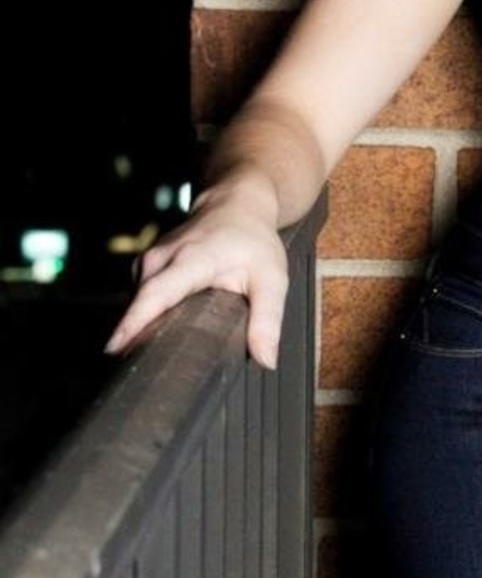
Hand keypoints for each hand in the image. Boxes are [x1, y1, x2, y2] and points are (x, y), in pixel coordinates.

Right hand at [103, 184, 288, 370]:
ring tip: (157, 353)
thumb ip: (267, 320)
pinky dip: (145, 315)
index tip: (114, 347)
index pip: (155, 293)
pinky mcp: (144, 266)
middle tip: (148, 373)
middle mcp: (162, 258)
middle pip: (138, 304)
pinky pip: (138, 298)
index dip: (133, 322)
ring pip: (136, 303)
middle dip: (136, 338)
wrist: (236, 205)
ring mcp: (149, 260)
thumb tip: (266, 361)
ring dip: (142, 328)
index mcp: (191, 259)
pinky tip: (160, 329)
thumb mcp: (271, 279)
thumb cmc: (253, 242)